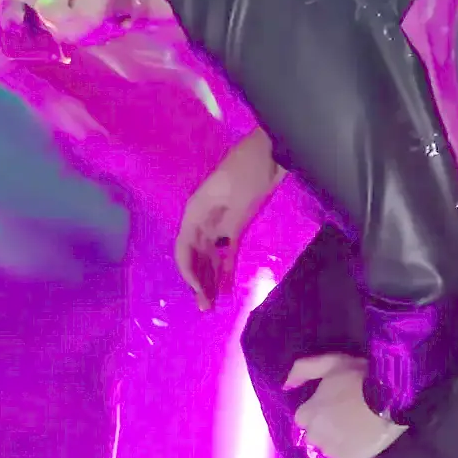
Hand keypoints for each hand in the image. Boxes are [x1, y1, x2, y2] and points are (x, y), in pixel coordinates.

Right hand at [177, 130, 283, 310]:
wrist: (273, 150)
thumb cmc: (252, 170)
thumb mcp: (239, 200)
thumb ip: (228, 228)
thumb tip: (219, 253)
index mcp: (196, 211)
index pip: (184, 247)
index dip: (188, 271)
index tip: (198, 291)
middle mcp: (203, 218)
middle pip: (194, 255)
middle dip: (198, 281)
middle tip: (206, 307)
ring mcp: (219, 221)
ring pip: (208, 255)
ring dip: (208, 277)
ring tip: (212, 302)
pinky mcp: (235, 223)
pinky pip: (225, 249)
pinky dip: (224, 266)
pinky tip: (225, 283)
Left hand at [285, 353, 406, 457]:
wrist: (389, 396)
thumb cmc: (360, 376)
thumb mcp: (330, 362)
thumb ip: (302, 370)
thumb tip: (285, 386)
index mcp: (307, 412)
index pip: (304, 419)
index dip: (318, 412)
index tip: (333, 408)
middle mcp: (314, 435)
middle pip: (314, 438)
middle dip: (326, 432)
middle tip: (346, 423)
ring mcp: (331, 451)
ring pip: (328, 455)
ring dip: (336, 450)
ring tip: (355, 440)